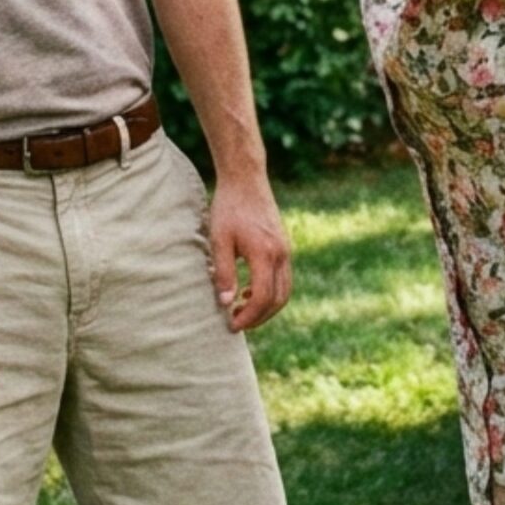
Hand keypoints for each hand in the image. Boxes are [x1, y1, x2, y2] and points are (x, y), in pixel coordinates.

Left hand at [208, 173, 292, 331]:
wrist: (246, 179)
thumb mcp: (219, 240)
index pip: (262, 298)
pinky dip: (270, 291)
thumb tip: (226, 303)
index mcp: (265, 254)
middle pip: (278, 299)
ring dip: (266, 306)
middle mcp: (281, 254)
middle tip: (237, 323)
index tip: (232, 325)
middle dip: (259, 317)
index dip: (248, 317)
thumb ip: (223, 272)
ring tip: (242, 310)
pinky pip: (283, 278)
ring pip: (284, 291)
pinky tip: (248, 290)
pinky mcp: (284, 246)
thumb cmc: (228, 207)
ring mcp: (285, 250)